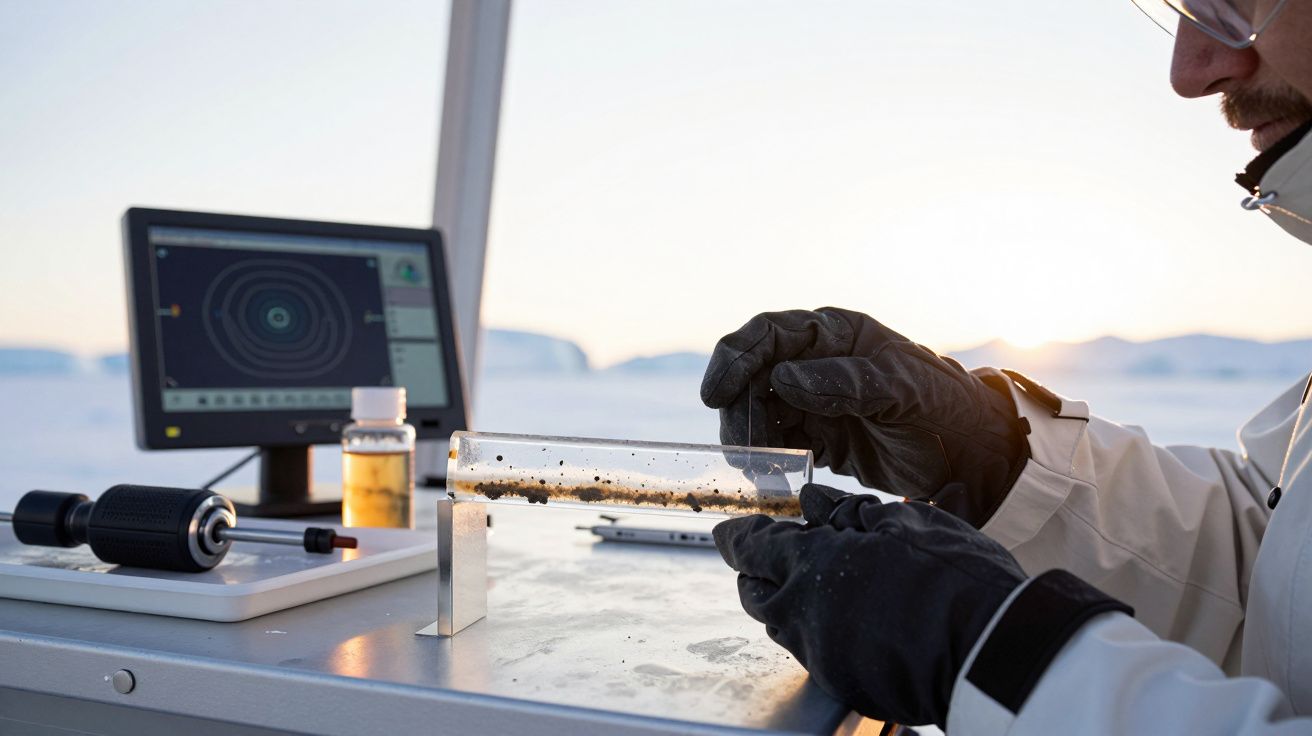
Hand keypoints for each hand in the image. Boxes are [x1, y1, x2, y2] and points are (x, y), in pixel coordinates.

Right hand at [700, 307, 1027, 524]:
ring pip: (759, 412)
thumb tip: (783, 379)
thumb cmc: (945, 410)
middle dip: (740, 410)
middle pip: (753, 376)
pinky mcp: (819, 438)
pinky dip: (767, 460)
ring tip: (757, 470)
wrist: (974, 458)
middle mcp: (818, 363)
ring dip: (749, 439)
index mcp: (837, 335)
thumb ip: (846, 382)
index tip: (715, 394)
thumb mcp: (902, 390)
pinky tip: (771, 479)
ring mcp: (815, 401)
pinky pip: (777, 444)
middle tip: (742, 449)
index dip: (735, 359)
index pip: (769, 334)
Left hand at [713, 483, 1026, 726]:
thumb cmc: (953, 576)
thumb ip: (846, 514)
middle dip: (759, 573)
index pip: (753, 549)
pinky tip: (851, 619)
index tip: (728, 531)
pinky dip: (821, 632)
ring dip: (789, 603)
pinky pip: (816, 653)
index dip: (739, 537)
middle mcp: (804, 615)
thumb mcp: (903, 523)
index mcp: (811, 567)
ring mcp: (822, 656)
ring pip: (783, 626)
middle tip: (777, 556)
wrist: (993, 650)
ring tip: (820, 585)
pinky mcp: (845, 684)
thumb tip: (811, 503)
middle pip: (756, 594)